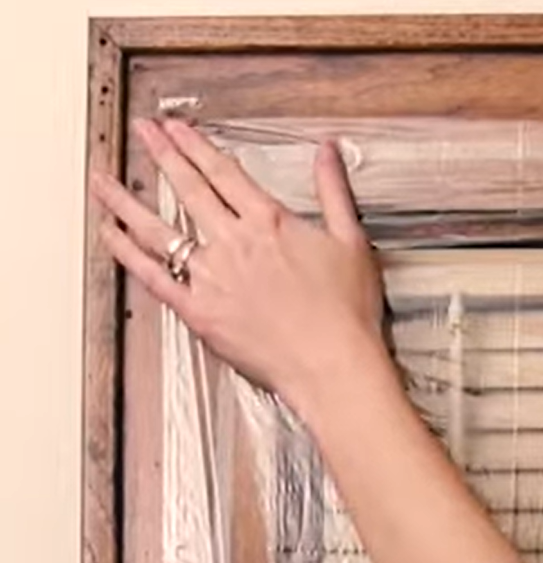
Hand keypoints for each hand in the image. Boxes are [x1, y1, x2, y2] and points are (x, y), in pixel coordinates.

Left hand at [91, 119, 387, 413]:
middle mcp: (232, 242)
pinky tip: (110, 234)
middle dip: (162, 155)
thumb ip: (334, 192)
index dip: (196, 146)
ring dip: (126, 200)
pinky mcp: (200, 311)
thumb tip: (328, 151)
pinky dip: (127, 253)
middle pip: (188, 189)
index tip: (176, 128)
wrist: (333, 365)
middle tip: (142, 131)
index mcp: (268, 223)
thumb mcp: (351, 242)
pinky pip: (152, 277)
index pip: (223, 173)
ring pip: (157, 229)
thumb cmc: (347, 313)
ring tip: (102, 180)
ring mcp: (211, 276)